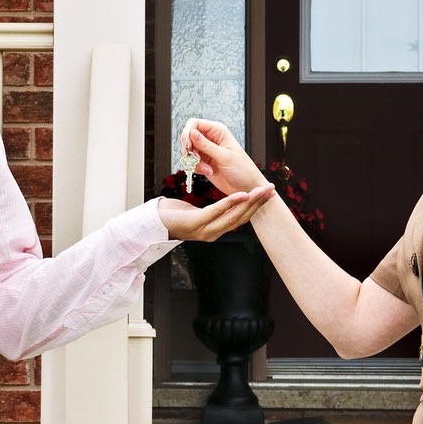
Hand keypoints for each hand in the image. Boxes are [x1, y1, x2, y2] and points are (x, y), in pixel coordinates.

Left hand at [157, 187, 274, 241]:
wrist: (152, 222)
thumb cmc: (174, 215)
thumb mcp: (198, 212)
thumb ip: (214, 211)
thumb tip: (227, 205)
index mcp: (215, 231)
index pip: (240, 218)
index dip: (255, 206)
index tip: (266, 194)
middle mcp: (213, 233)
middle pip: (241, 217)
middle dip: (257, 203)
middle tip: (270, 190)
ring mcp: (205, 230)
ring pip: (233, 215)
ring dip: (249, 202)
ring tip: (261, 191)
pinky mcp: (196, 223)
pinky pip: (217, 211)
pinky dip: (231, 202)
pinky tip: (242, 195)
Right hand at [179, 119, 267, 197]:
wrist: (247, 187)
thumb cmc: (243, 169)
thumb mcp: (224, 156)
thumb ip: (206, 145)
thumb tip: (191, 133)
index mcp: (218, 131)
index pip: (195, 124)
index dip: (187, 133)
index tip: (187, 146)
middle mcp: (210, 138)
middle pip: (188, 137)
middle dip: (189, 150)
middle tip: (196, 160)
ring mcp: (206, 150)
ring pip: (188, 151)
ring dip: (193, 162)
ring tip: (207, 169)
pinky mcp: (203, 162)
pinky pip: (191, 162)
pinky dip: (196, 168)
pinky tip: (208, 172)